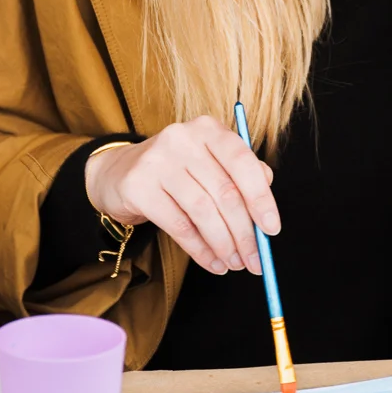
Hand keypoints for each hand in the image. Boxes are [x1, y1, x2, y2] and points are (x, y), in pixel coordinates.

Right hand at [84, 117, 278, 276]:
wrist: (119, 173)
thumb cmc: (177, 171)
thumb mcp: (209, 164)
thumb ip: (241, 177)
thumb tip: (266, 212)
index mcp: (208, 129)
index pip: (243, 162)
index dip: (261, 198)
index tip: (272, 229)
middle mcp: (182, 138)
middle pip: (224, 192)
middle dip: (244, 233)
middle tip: (254, 260)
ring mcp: (157, 161)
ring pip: (203, 211)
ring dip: (223, 244)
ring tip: (233, 264)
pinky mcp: (138, 186)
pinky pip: (178, 225)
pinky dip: (199, 249)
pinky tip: (212, 262)